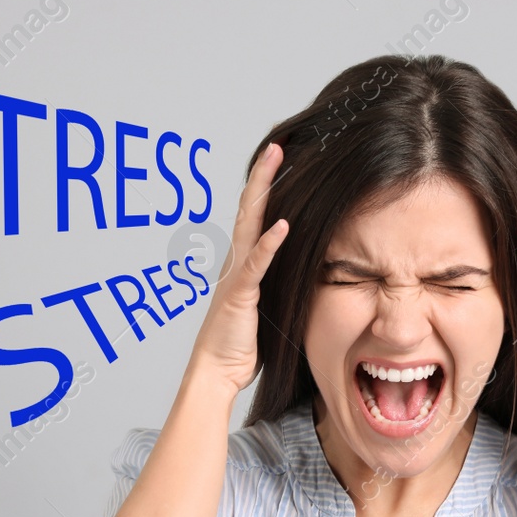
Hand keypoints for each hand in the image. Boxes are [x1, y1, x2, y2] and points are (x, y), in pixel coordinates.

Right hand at [186, 142, 291, 392]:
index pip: (256, 217)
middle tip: (277, 145)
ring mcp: (236, 275)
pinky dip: (269, 244)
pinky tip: (283, 225)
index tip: (281, 161)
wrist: (216, 371)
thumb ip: (276, 284)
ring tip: (276, 162)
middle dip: (263, 175)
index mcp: (243, 263)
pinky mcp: (239, 295)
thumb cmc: (239, 343)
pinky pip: (255, 265)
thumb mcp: (266, 306)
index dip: (267, 188)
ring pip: (249, 224)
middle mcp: (236, 262)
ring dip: (263, 192)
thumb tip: (300, 272)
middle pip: (250, 208)